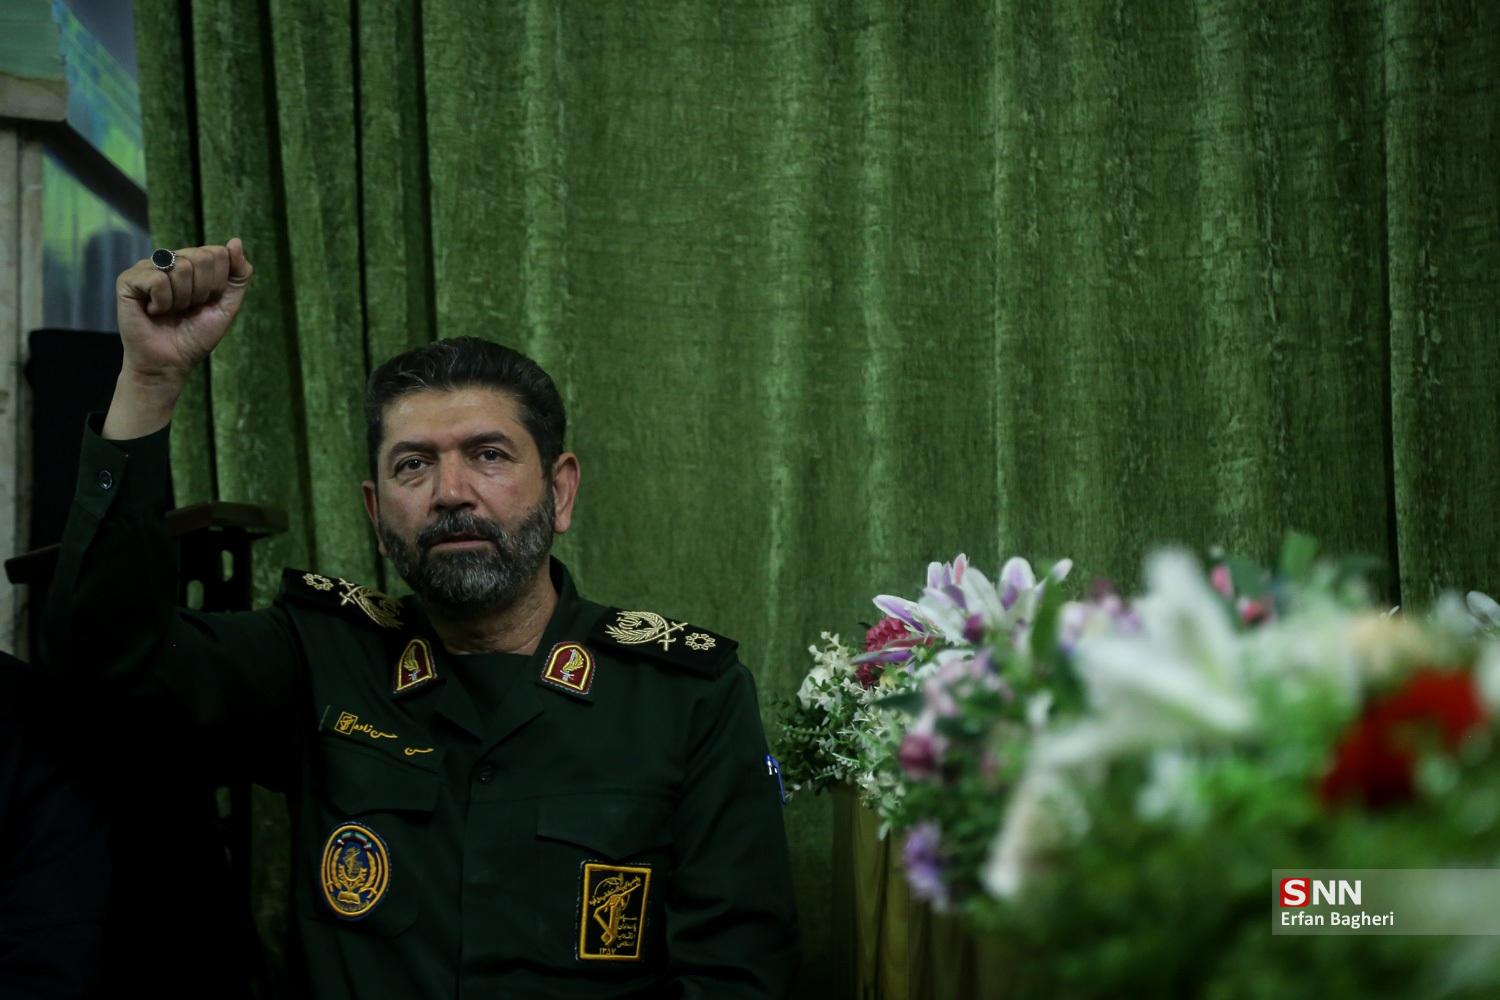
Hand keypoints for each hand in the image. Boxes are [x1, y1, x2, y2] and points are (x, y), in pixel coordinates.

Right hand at [114, 238, 253, 385]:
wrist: (170, 362)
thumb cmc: (196, 335)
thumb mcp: (227, 305)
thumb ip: (238, 275)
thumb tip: (235, 241)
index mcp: (192, 263)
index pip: (218, 253)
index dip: (218, 284)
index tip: (206, 302)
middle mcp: (169, 260)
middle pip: (201, 257)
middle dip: (202, 291)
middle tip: (187, 308)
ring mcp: (147, 268)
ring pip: (181, 267)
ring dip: (183, 299)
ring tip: (171, 311)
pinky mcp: (128, 280)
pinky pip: (158, 280)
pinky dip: (163, 303)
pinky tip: (154, 312)